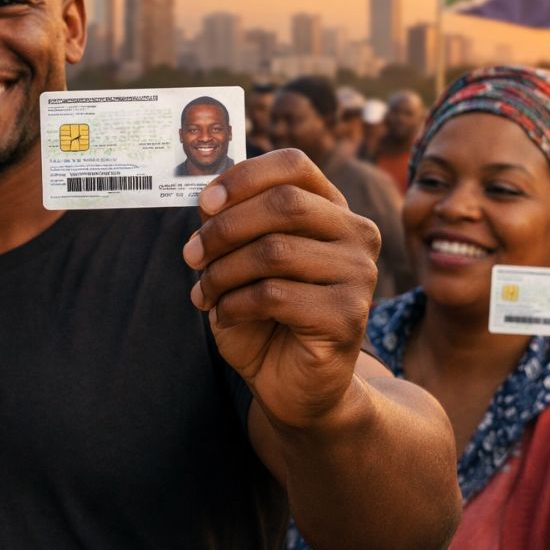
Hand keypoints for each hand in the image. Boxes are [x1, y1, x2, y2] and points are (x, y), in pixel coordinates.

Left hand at [183, 149, 379, 429]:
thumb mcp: (240, 260)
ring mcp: (359, 274)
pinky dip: (235, 304)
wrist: (291, 384)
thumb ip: (232, 224)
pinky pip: (275, 296)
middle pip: (283, 204)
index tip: (205, 202)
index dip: (244, 177)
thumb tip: (208, 198)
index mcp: (331, 209)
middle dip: (224, 228)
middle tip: (191, 255)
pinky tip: (226, 315)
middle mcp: (355, 234)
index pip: (294, 165)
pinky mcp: (349, 315)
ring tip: (205, 292)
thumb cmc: (264, 315)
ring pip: (274, 252)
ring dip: (223, 272)